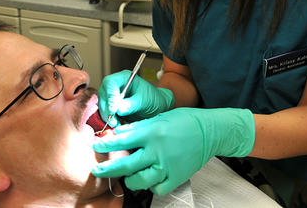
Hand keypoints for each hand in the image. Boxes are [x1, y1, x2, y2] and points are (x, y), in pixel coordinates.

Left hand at [91, 107, 254, 194]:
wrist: (210, 131)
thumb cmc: (184, 121)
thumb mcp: (158, 117)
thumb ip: (138, 128)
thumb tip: (118, 135)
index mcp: (152, 132)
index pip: (121, 140)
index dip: (106, 145)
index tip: (96, 146)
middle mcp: (157, 151)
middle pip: (125, 165)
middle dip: (107, 169)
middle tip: (97, 169)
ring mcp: (167, 166)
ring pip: (139, 181)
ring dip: (129, 179)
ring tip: (127, 175)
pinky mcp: (176, 177)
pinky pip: (156, 189)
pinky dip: (150, 186)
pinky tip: (149, 178)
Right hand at [97, 70, 173, 126]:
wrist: (156, 108)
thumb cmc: (153, 99)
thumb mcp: (144, 101)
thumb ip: (131, 104)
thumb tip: (119, 109)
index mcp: (124, 78)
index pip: (110, 83)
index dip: (110, 96)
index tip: (113, 110)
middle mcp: (115, 85)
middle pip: (103, 94)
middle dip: (107, 108)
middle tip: (113, 120)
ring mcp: (112, 95)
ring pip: (102, 104)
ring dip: (107, 116)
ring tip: (116, 124)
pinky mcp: (111, 106)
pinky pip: (105, 112)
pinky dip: (109, 119)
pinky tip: (116, 124)